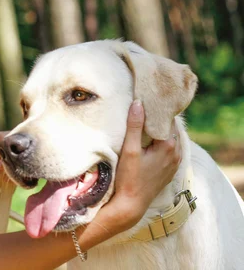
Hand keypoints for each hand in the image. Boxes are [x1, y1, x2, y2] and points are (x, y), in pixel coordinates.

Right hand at [96, 100, 181, 232]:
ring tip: (147, 121)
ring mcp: (174, 163)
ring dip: (161, 131)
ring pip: (171, 139)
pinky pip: (170, 149)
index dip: (158, 110)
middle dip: (160, 119)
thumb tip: (138, 103)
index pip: (167, 119)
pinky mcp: (170, 170)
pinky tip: (151, 139)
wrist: (132, 204)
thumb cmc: (129, 177)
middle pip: (171, 128)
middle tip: (146, 107)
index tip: (148, 100)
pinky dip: (163, 141)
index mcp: (168, 146)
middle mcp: (176, 153)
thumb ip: (135, 126)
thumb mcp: (130, 149)